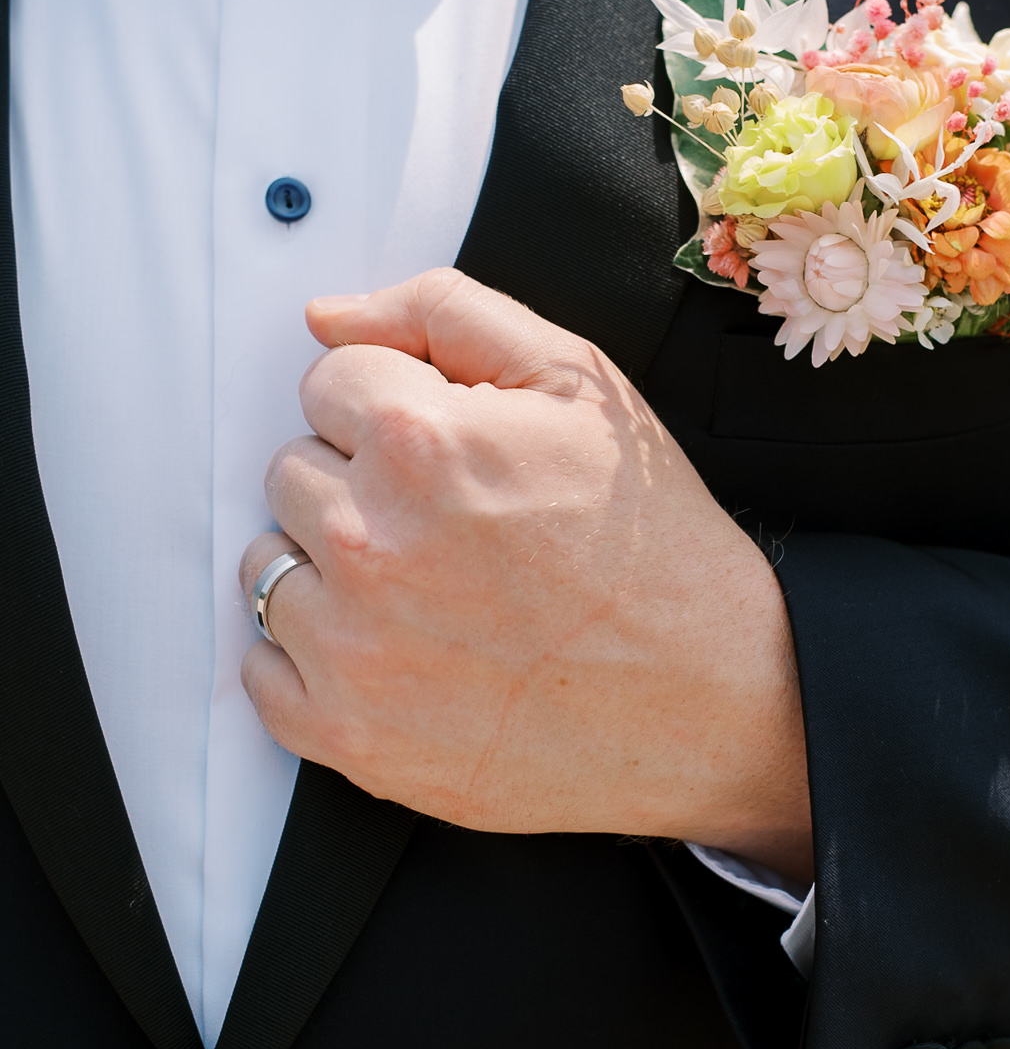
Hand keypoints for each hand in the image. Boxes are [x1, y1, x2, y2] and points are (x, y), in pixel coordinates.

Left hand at [239, 270, 813, 885]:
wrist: (708, 699)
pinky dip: (311, 660)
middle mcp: (369, 542)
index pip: (327, 381)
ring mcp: (351, 647)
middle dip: (358, 483)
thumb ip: (445, 314)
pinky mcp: (346, 734)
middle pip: (290, 470)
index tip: (447, 453)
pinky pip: (261, 670)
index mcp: (420, 441)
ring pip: (268, 565)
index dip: (395, 407)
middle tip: (450, 526)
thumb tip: (330, 317)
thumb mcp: (580, 382)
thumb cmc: (651, 548)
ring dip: (328, 569)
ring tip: (428, 592)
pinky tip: (396, 653)